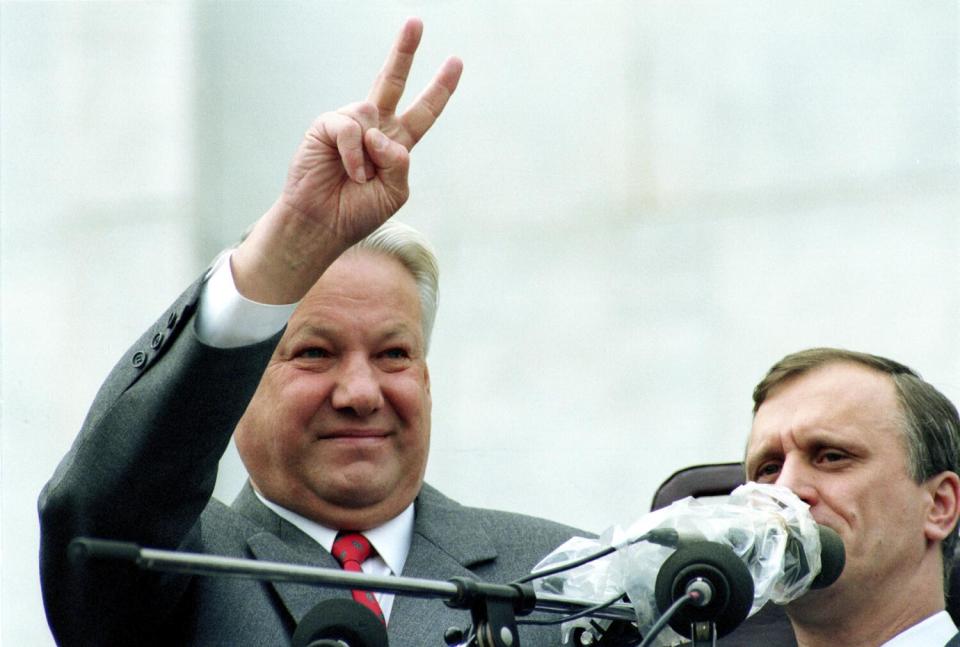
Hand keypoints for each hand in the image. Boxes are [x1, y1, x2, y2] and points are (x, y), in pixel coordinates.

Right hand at [233, 18, 461, 302]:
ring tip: (357, 180)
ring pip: (376, 121)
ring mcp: (351, 124)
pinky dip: (354, 155)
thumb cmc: (357, 212)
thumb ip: (400, 161)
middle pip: (393, 82)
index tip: (456, 63)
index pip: (424, 112)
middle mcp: (374, 128)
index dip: (440, 89)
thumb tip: (380, 133)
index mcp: (396, 144)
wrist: (323, 224)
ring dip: (371, 159)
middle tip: (417, 21)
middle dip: (405, 51)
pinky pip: (353, 131)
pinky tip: (347, 172)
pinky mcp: (328, 125)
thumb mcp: (395, 191)